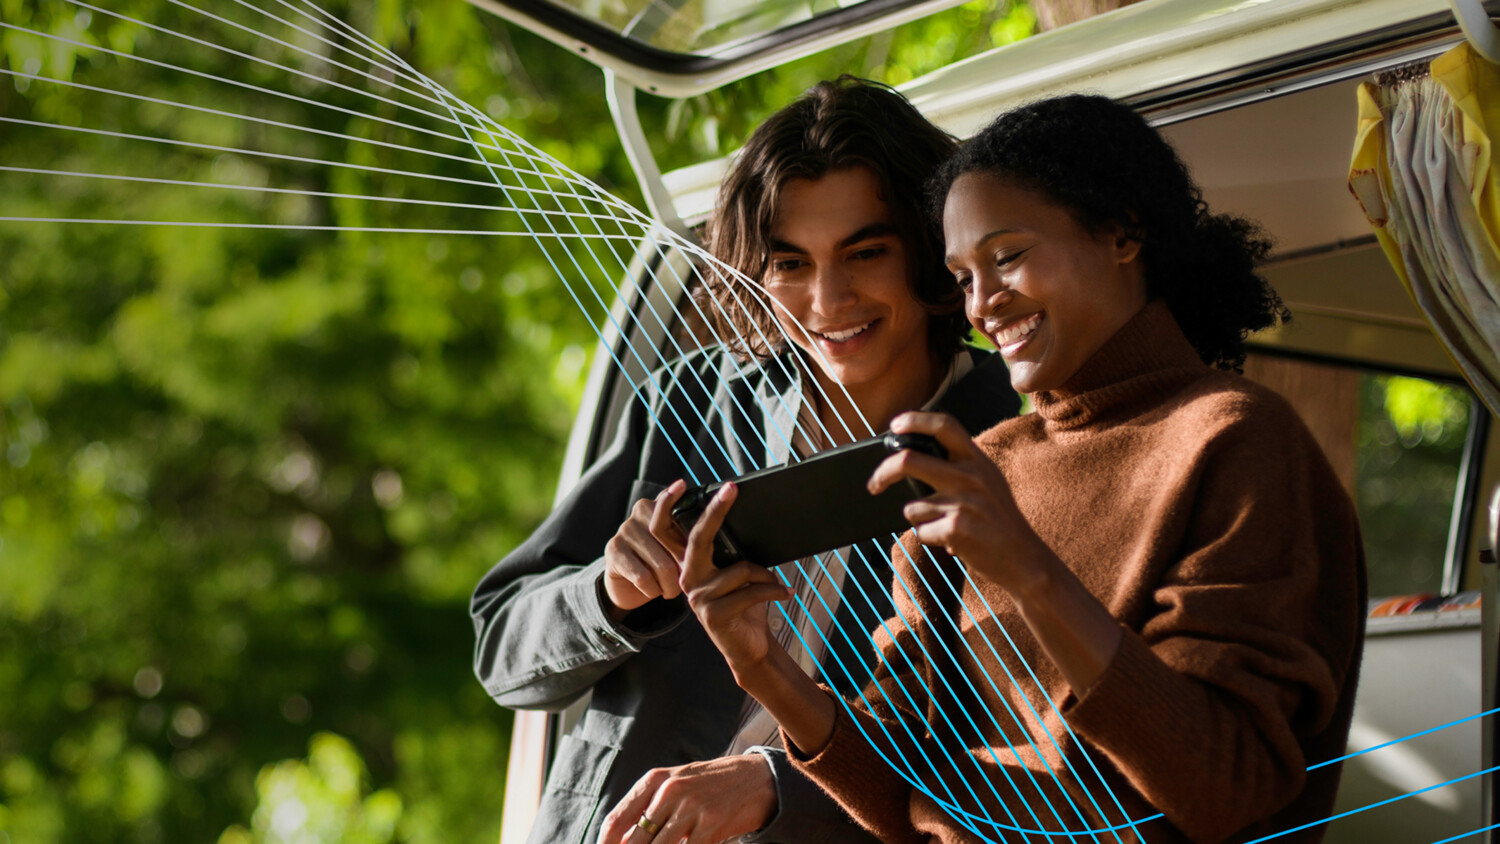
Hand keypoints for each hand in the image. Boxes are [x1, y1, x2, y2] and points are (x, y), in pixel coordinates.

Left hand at [596, 754, 776, 843]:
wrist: (754, 779)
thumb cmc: (707, 785)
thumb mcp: (674, 786)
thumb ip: (647, 810)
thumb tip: (622, 842)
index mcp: (655, 780)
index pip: (617, 821)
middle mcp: (670, 791)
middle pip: (636, 842)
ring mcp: (692, 809)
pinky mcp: (711, 825)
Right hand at [603, 480, 690, 616]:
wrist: (628, 584)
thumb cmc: (660, 562)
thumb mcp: (677, 546)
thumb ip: (690, 535)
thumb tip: (714, 535)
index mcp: (661, 505)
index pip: (679, 506)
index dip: (689, 514)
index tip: (688, 492)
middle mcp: (642, 511)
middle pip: (677, 544)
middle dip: (686, 570)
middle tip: (686, 581)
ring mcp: (625, 529)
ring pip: (663, 566)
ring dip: (670, 586)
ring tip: (670, 589)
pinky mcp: (614, 550)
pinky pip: (644, 578)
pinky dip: (653, 590)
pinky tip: (652, 589)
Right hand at [674, 484, 792, 680]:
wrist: (750, 647)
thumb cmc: (747, 607)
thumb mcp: (741, 576)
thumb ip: (735, 555)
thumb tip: (751, 524)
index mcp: (694, 567)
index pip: (691, 532)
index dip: (700, 509)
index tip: (721, 486)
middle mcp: (689, 580)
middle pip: (700, 539)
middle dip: (715, 511)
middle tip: (730, 489)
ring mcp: (698, 598)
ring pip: (740, 569)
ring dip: (766, 576)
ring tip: (776, 585)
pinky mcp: (713, 615)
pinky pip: (751, 592)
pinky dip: (773, 590)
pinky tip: (785, 594)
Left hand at [868, 411, 1049, 595]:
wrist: (1023, 559)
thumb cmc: (998, 519)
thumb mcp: (988, 481)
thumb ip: (959, 465)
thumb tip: (912, 454)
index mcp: (977, 460)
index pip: (944, 425)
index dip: (915, 421)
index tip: (894, 426)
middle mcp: (970, 476)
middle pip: (909, 461)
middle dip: (883, 473)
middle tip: (873, 484)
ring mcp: (963, 502)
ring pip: (912, 507)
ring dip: (921, 521)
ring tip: (946, 526)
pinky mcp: (956, 529)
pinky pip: (920, 532)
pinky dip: (930, 539)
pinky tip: (952, 542)